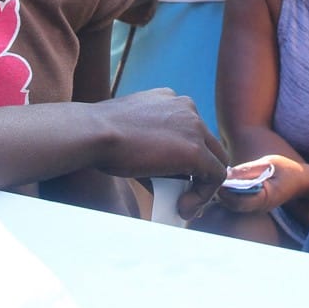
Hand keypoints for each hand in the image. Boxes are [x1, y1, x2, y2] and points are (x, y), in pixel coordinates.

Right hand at [98, 88, 227, 218]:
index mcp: (169, 99)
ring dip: (202, 186)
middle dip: (199, 172)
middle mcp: (187, 108)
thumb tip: (164, 178)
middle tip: (184, 195)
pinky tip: (183, 208)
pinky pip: (214, 176)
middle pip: (208, 144)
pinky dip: (203, 195)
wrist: (94, 133)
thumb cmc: (100, 135)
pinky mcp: (196, 151)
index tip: (175, 176)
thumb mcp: (131, 132)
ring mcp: (194, 127)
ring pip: (214, 161)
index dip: (187, 157)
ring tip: (183, 205)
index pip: (191, 130)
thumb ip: (152, 146)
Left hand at [217, 153, 303, 212]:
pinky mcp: (253, 204)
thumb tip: (227, 173)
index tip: (217, 179)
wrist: (303, 182)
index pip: (239, 201)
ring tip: (214, 178)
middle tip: (210, 177)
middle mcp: (259, 207)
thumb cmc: (288, 170)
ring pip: (232, 205)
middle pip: (232, 205)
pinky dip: (228, 193)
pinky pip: (236, 201)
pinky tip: (223, 181)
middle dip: (220, 193)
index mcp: (265, 198)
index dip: (226, 192)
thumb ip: (249, 169)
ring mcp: (256, 208)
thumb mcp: (270, 163)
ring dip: (223, 193)